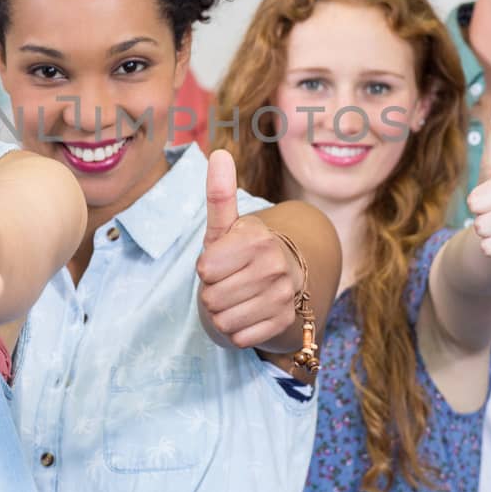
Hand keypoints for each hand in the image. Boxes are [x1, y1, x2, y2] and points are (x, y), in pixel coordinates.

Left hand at [195, 149, 300, 350]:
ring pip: (224, 321)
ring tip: (238, 299)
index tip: (221, 262)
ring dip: (223, 314)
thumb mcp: (225, 227)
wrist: (279, 282)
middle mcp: (276, 264)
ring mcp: (284, 295)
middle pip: (212, 298)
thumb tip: (220, 153)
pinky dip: (238, 331)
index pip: (205, 269)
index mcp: (257, 237)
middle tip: (230, 283)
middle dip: (213, 294)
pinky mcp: (285, 322)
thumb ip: (219, 194)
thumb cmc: (242, 253)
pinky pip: (240, 338)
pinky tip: (250, 315)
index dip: (206, 269)